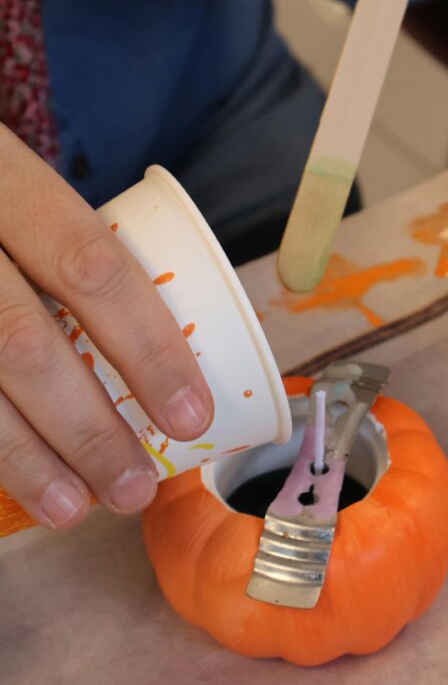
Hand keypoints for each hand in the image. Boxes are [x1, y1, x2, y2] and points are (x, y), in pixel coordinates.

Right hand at [0, 127, 213, 528]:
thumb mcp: (20, 187)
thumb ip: (71, 245)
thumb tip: (177, 340)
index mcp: (5, 177)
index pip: (92, 266)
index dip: (149, 347)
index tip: (192, 415)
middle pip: (27, 342)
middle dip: (90, 428)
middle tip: (136, 488)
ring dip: (28, 459)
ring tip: (78, 507)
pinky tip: (17, 483)